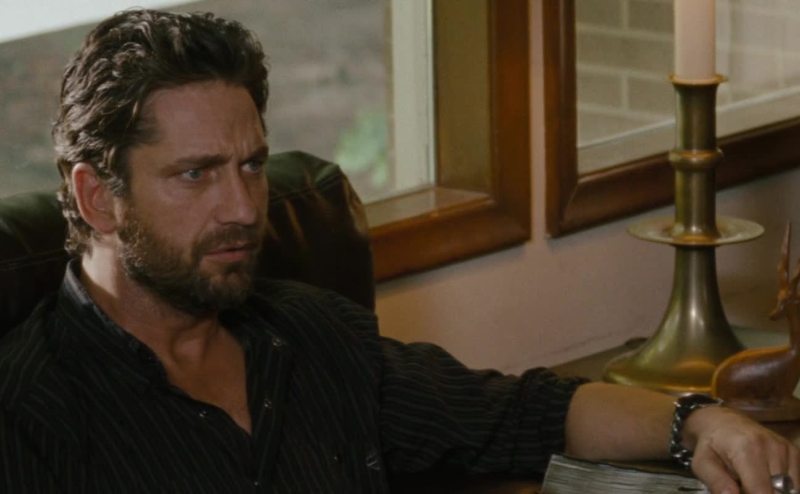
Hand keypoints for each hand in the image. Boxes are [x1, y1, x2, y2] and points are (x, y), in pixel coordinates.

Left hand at [685, 405, 799, 493]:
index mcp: (747, 450)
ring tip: (752, 481)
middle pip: (777, 492)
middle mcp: (772, 447)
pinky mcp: (794, 452)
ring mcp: (786, 449)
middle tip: (743, 485)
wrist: (722, 421)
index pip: (762, 492)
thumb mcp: (703, 463)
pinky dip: (781, 486)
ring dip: (771, 491)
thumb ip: (717, 482)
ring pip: (789, 489)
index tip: (740, 492)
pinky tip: (764, 478)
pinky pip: (795, 482)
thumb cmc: (711, 444)